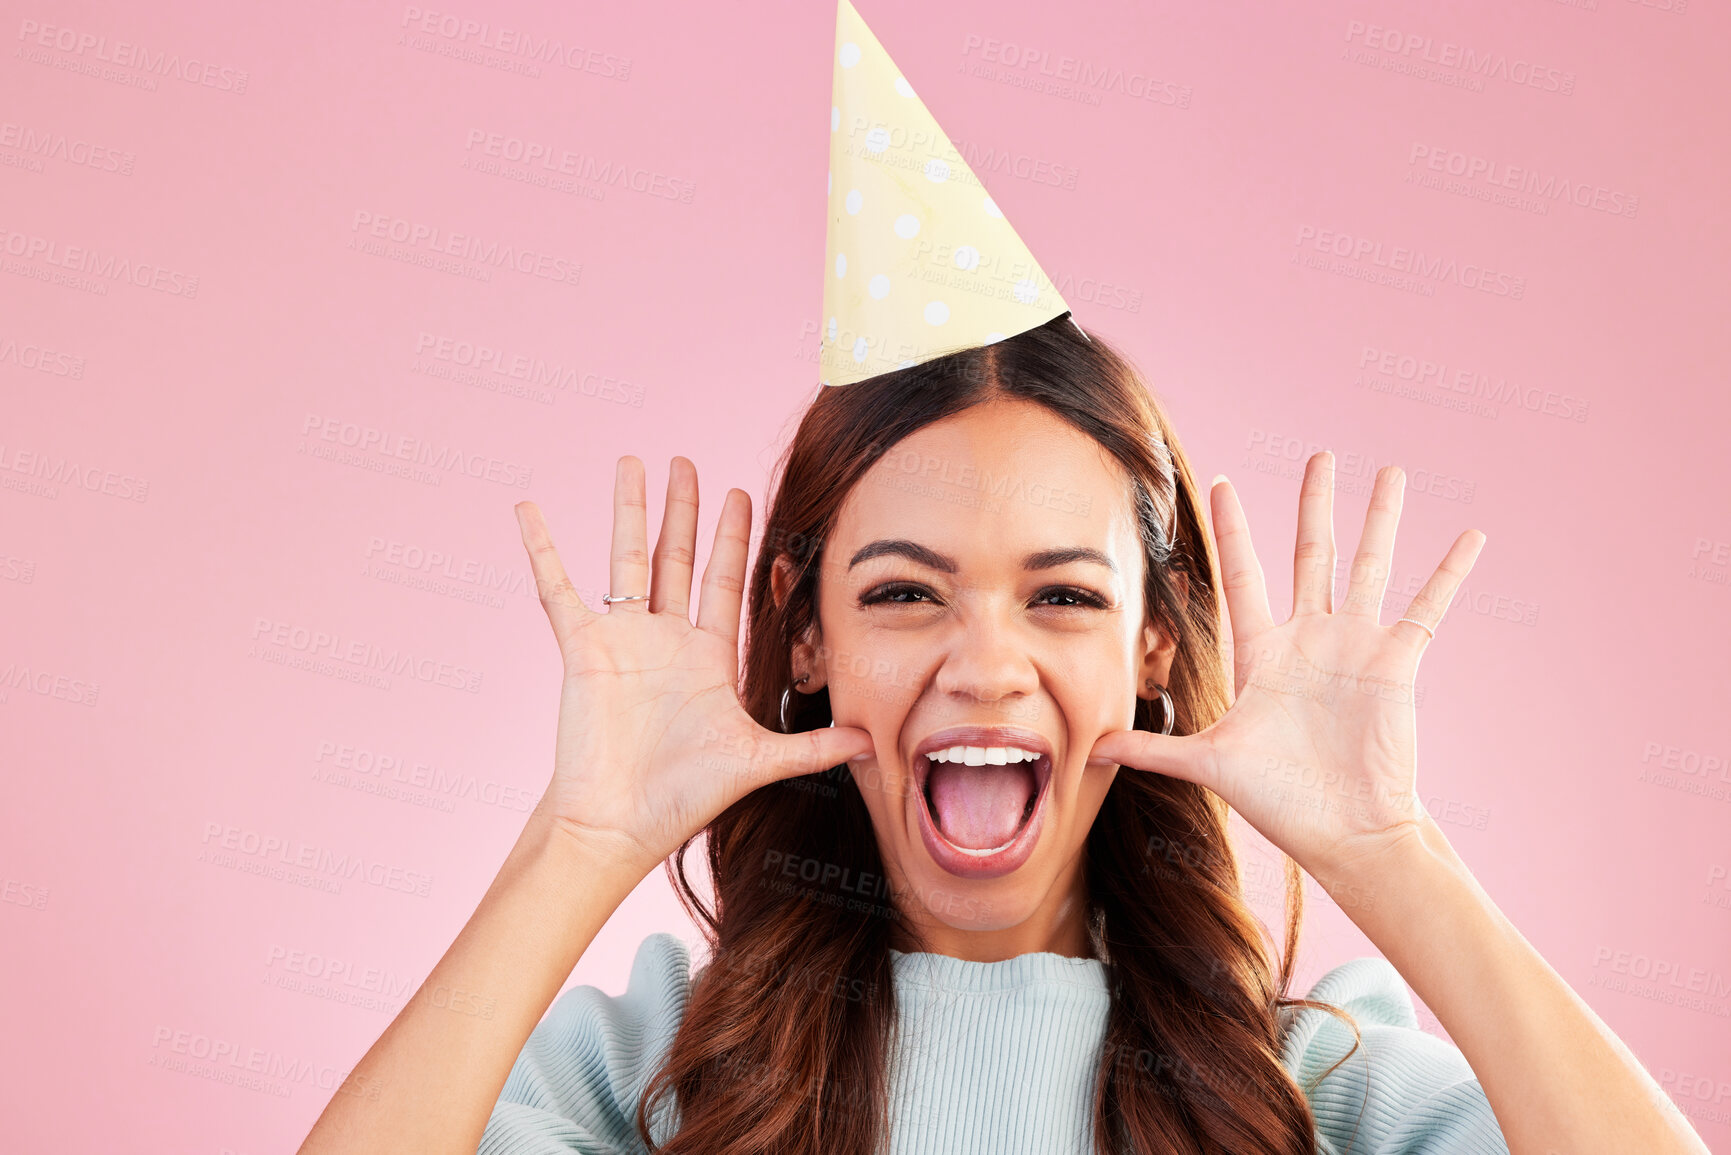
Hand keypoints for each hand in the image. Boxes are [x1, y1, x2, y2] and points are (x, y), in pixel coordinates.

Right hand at [514, 456, 873, 874]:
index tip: (741, 493)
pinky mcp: (581, 647)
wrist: (619, 825)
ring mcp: (622, 639)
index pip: (725, 581)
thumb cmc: (683, 799)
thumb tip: (868, 742)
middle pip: (677, 557)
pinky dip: (542, 548)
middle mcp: (666, 639)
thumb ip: (811, 747)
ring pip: (625, 558)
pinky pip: (557, 587)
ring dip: (628, 511)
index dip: (733, 538)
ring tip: (631, 462)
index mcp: (708, 657)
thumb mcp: (757, 763)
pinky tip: (529, 508)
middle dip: (684, 509)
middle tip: (686, 460)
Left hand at [1089, 452, 1484, 886]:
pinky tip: (1471, 536)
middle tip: (1320, 454)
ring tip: (1392, 471)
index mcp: (1262, 652)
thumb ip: (1153, 749)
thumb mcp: (1210, 764)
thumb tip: (1091, 748)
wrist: (1345, 831)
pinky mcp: (1397, 662)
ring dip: (1380, 519)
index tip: (1222, 482)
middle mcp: (1309, 638)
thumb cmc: (1280, 801)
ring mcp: (1356, 645)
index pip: (1244, 575)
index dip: (1234, 530)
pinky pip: (1427, 606)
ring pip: (1369, 564)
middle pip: (1309, 553)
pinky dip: (1449, 572)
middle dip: (1314, 503)